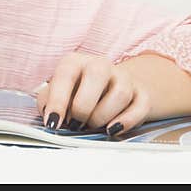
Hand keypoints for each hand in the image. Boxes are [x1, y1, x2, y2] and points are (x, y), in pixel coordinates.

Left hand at [36, 52, 151, 135]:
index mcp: (75, 61)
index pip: (66, 75)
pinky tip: (111, 129)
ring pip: (120, 94)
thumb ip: (48, 102)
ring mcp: (123, 78)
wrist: (109, 88)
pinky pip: (140, 107)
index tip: (53, 122)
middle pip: (97, 75)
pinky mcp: (142, 93)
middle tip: (76, 123)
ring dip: (102, 116)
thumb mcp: (57, 93)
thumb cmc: (76, 93)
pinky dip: (126, 122)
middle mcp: (100, 64)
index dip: (58, 100)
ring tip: (93, 125)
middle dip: (83, 107)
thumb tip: (50, 117)